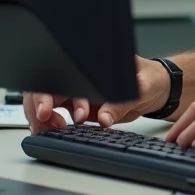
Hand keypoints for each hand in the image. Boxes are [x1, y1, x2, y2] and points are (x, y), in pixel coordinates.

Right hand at [23, 55, 170, 133]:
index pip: (60, 72)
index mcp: (91, 64)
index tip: (48, 109)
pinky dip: (52, 124)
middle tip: (44, 122)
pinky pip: (59, 115)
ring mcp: (77, 92)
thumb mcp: (142, 87)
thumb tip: (104, 118)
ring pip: (48, 102)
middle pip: (47, 88)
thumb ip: (121, 103)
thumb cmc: (149, 78)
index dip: (47, 90)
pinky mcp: (80, 106)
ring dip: (44, 118)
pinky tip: (56, 130)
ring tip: (54, 129)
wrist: (156, 89)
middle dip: (39, 105)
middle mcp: (80, 76)